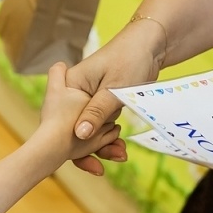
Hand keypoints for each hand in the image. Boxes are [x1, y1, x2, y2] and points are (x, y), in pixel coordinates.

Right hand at [65, 19, 166, 151]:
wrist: (150, 45)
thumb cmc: (130, 59)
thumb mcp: (114, 88)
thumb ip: (97, 112)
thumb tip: (79, 135)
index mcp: (71, 85)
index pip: (63, 119)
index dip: (71, 142)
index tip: (88, 159)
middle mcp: (76, 93)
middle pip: (75, 127)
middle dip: (90, 148)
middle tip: (102, 166)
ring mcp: (89, 99)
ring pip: (90, 129)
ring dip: (103, 144)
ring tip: (120, 155)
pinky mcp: (102, 103)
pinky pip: (101, 124)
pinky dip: (109, 136)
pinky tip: (120, 148)